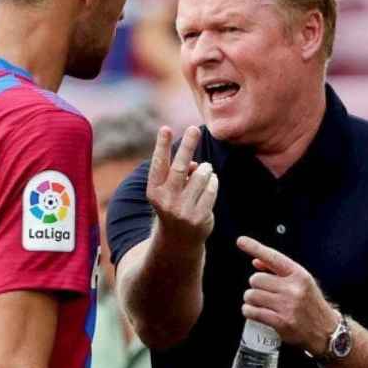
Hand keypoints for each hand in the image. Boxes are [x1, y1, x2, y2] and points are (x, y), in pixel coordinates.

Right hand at [146, 126, 217, 245]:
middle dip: (187, 146)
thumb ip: (177, 173)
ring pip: (200, 176)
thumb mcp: (169, 190)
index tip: (165, 128)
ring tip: (205, 169)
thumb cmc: (174, 205)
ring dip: (205, 168)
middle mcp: (166, 201)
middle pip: (179, 167)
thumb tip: (194, 164)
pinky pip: (212, 189)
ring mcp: (183, 210)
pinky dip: (213, 181)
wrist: (179, 240)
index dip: (162, 145)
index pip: (158, 164)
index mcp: (154, 191)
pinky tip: (211, 182)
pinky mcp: (200, 217)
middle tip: (194, 129)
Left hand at [238, 236, 338, 351]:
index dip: (255, 248)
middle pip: (256, 279)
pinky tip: (257, 312)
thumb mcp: (301, 282)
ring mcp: (287, 306)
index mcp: (299, 275)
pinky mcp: (281, 322)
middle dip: (256, 286)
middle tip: (265, 293)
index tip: (241, 241)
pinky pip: (252, 312)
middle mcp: (293, 289)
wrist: (325, 331)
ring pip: (251, 295)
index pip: (273, 257)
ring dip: (251, 299)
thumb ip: (278, 270)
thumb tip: (256, 261)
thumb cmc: (311, 304)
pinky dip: (249, 311)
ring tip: (262, 303)